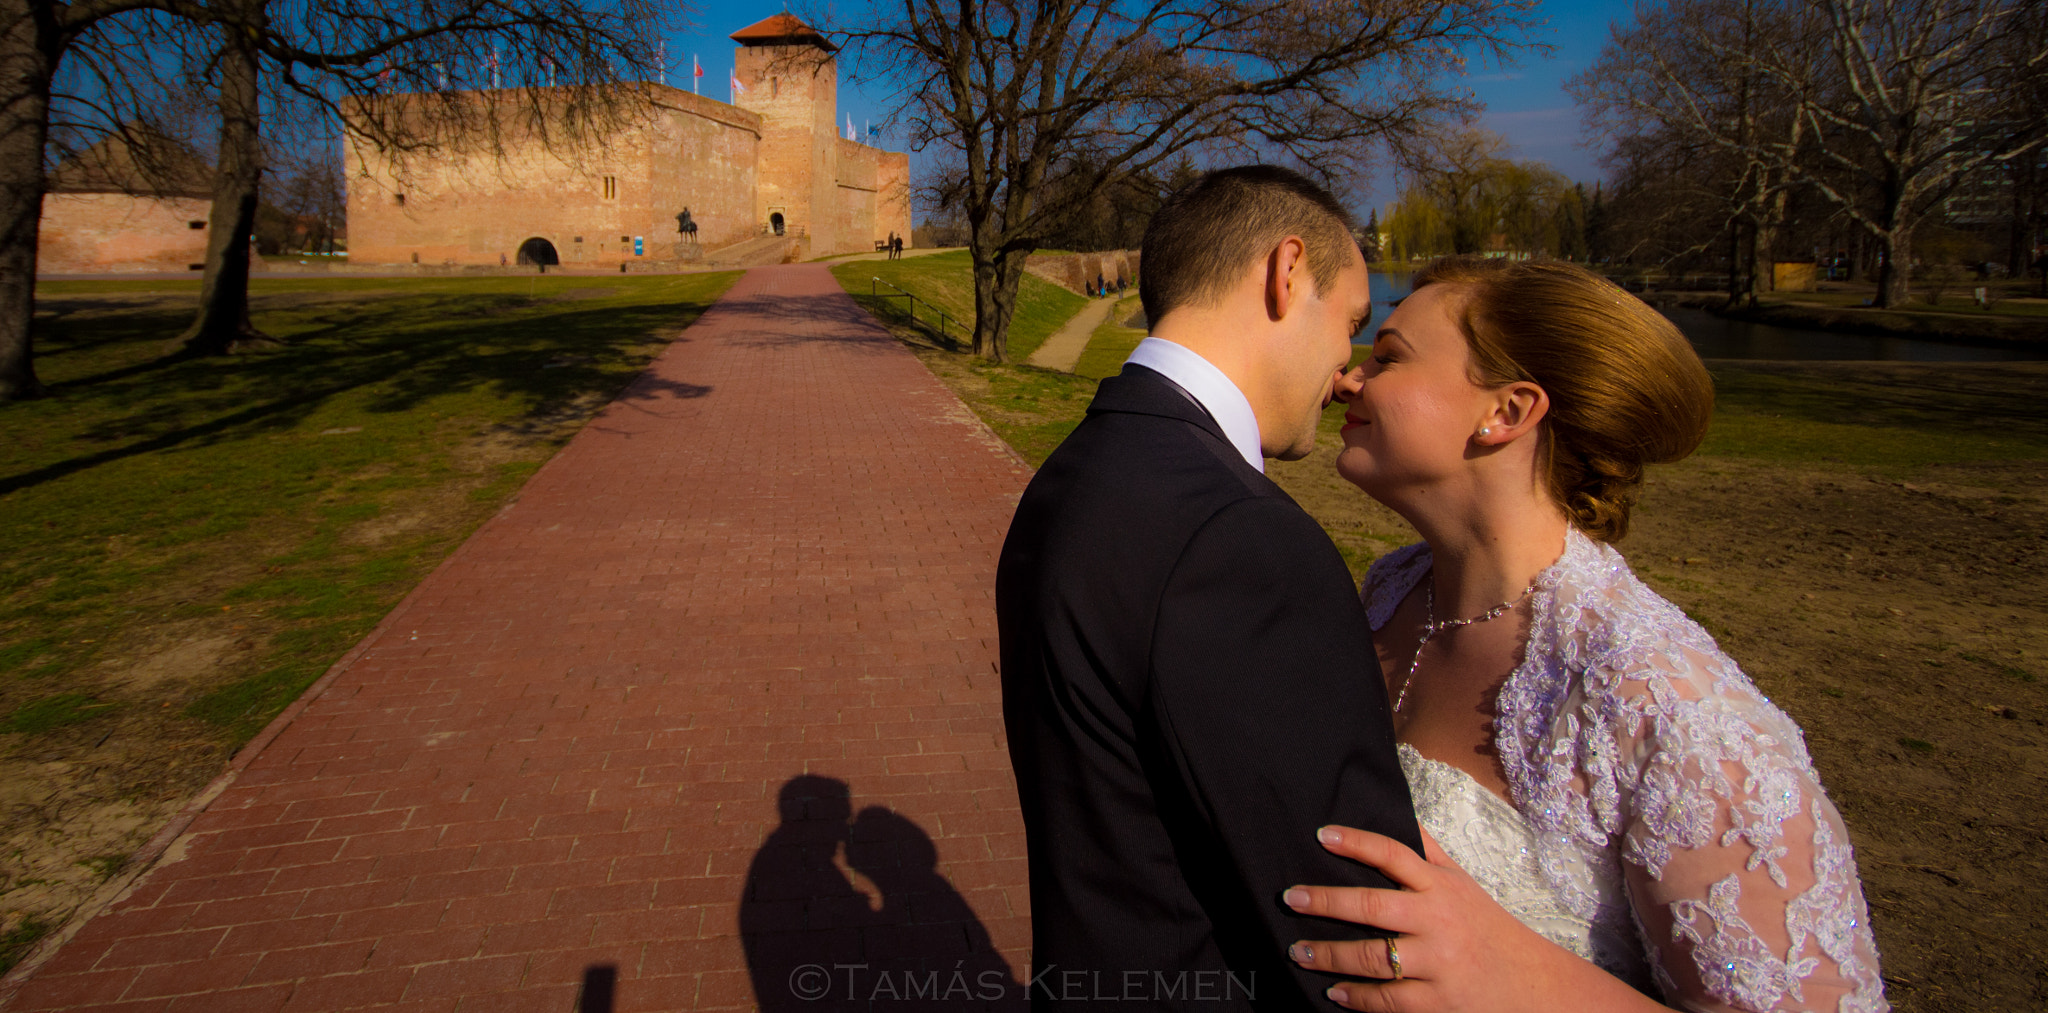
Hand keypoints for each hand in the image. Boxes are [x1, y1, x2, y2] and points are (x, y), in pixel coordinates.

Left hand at [1283, 825, 1597, 1012]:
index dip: (1358, 842)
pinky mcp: (1437, 1002)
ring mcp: (1437, 964)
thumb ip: (1429, 853)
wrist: (1534, 986)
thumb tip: (1398, 813)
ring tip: (1299, 951)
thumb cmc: (1489, 929)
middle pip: (1373, 906)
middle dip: (1327, 901)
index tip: (1322, 835)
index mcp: (1442, 888)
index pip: (1396, 855)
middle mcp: (1438, 922)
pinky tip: (1335, 992)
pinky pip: (1388, 1000)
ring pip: (1374, 957)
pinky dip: (1357, 997)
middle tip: (1292, 898)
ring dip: (1330, 956)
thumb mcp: (1464, 885)